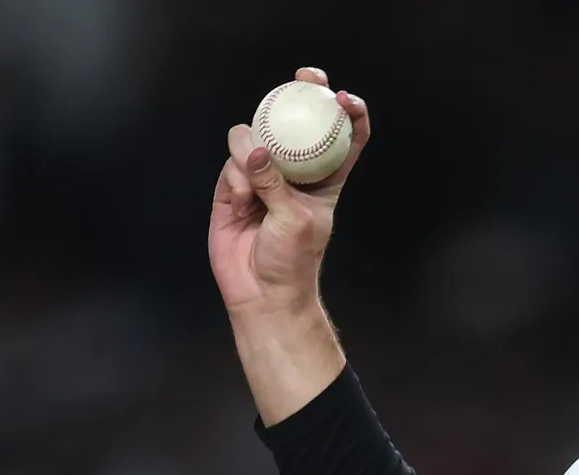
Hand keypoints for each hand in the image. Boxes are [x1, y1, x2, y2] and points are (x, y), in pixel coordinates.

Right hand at [208, 67, 371, 314]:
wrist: (261, 293)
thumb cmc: (293, 261)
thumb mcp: (295, 219)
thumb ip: (274, 182)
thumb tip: (255, 148)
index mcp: (324, 181)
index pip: (342, 140)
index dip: (347, 114)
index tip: (344, 97)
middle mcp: (293, 174)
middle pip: (297, 125)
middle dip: (299, 96)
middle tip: (303, 77)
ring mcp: (261, 178)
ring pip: (254, 141)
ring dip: (251, 154)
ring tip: (252, 189)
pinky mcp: (232, 188)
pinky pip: (231, 166)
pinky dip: (234, 180)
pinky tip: (240, 203)